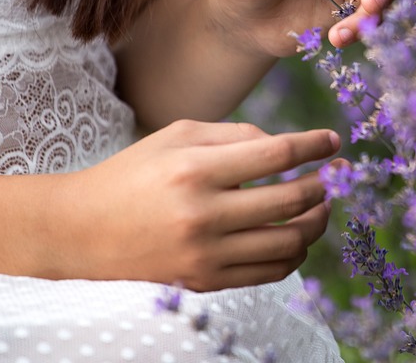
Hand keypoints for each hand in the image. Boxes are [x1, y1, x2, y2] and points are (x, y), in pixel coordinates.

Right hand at [50, 120, 342, 290]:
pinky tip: (296, 235)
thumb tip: (286, 147)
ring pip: (289, 241)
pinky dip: (294, 253)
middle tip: (333, 176)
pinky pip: (270, 272)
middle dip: (323, 185)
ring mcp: (205, 254)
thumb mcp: (177, 136)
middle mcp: (203, 214)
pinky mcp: (205, 282)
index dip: (314, 145)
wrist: (81, 231)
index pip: (277, 154)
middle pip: (292, 199)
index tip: (333, 142)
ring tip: (320, 207)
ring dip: (317, 222)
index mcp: (196, 169)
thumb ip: (235, 134)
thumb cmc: (134, 174)